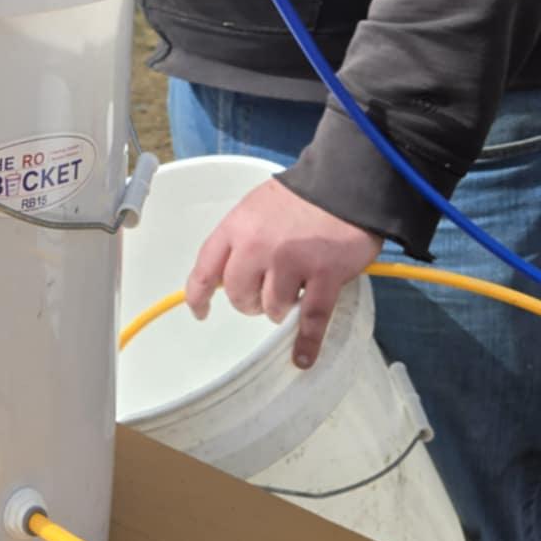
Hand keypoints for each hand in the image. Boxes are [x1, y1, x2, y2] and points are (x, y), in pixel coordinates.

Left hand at [185, 180, 382, 368]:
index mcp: (236, 227)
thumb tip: (223, 277)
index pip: (204, 269)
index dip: (197, 296)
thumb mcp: (254, 208)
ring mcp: (292, 262)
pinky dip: (307, 341)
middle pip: (238, 295)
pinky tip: (303, 357)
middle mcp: (258, 246)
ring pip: (272, 308)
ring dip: (280, 307)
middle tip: (264, 293)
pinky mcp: (324, 275)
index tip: (200, 311)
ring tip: (294, 290)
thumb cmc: (298, 197)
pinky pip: (311, 319)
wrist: (342, 183)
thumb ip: (238, 239)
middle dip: (248, 301)